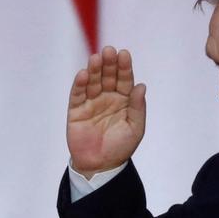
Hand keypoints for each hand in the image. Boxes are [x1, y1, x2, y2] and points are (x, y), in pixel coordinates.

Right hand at [66, 46, 145, 176]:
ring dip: (94, 69)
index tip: (124, 54)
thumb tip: (142, 86)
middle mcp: (107, 97)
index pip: (124, 79)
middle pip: (107, 76)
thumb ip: (137, 107)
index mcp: (124, 100)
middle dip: (109, 64)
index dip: (124, 67)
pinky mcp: (76, 110)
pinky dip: (80, 84)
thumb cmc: (121, 147)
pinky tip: (83, 74)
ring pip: (92, 82)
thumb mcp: (135, 128)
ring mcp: (91, 102)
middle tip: (109, 51)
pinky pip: (77, 94)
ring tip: (96, 58)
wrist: (101, 166)